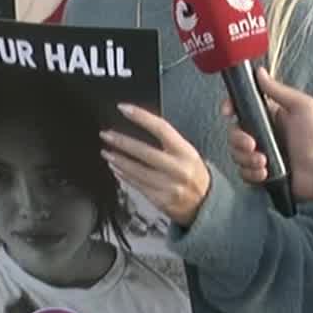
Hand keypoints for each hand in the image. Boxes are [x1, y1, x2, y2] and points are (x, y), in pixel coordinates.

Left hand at [102, 104, 212, 225]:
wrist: (205, 204)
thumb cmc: (194, 174)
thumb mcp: (188, 152)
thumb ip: (168, 141)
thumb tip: (142, 125)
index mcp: (185, 152)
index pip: (161, 128)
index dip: (141, 116)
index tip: (124, 109)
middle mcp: (177, 168)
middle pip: (144, 151)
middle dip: (122, 142)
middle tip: (107, 135)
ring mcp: (168, 185)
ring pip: (137, 170)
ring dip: (118, 160)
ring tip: (107, 152)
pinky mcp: (160, 199)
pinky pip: (137, 185)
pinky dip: (124, 175)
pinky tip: (116, 169)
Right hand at [225, 67, 312, 198]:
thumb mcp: (300, 106)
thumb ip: (278, 90)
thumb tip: (259, 72)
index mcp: (267, 116)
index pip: (240, 108)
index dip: (230, 108)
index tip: (228, 112)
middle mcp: (260, 134)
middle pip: (234, 133)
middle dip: (239, 140)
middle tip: (252, 145)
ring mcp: (259, 154)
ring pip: (236, 154)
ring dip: (247, 159)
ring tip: (264, 162)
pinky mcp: (260, 172)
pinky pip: (243, 173)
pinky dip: (251, 173)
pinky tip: (265, 173)